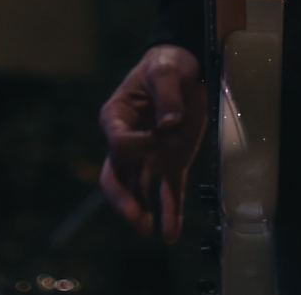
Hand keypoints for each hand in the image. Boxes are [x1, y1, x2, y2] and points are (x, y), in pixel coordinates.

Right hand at [99, 45, 206, 242]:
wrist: (186, 66)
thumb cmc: (168, 65)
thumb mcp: (166, 71)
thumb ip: (167, 95)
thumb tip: (169, 124)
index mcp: (116, 115)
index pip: (118, 141)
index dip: (138, 144)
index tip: (162, 131)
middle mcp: (128, 139)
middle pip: (115, 175)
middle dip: (122, 198)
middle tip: (134, 215)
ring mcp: (149, 154)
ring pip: (137, 187)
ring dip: (139, 209)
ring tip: (146, 229)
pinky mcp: (172, 162)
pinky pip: (169, 191)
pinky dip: (170, 213)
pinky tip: (169, 235)